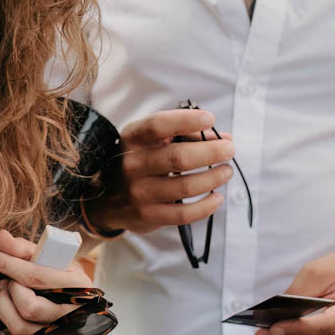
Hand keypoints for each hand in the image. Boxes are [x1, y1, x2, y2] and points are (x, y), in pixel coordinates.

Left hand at [0, 228, 93, 334]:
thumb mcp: (48, 257)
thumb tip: (0, 238)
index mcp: (79, 286)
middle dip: (8, 290)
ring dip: (1, 305)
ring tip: (4, 289)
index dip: (6, 264)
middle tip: (6, 279)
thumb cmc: (60, 274)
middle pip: (28, 307)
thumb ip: (22, 248)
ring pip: (18, 327)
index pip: (35, 277)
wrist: (76, 301)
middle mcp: (73, 315)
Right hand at [88, 106, 234, 236]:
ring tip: (226, 171)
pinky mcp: (148, 215)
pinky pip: (184, 214)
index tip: (210, 119)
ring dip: (214, 177)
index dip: (187, 120)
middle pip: (179, 157)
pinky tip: (217, 197)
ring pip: (186, 186)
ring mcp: (140, 192)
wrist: (105, 200)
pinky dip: (206, 206)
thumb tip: (223, 139)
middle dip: (212, 151)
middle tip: (229, 149)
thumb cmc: (138, 162)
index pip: (158, 125)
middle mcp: (133, 165)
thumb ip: (183, 135)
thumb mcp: (149, 141)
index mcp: (132, 139)